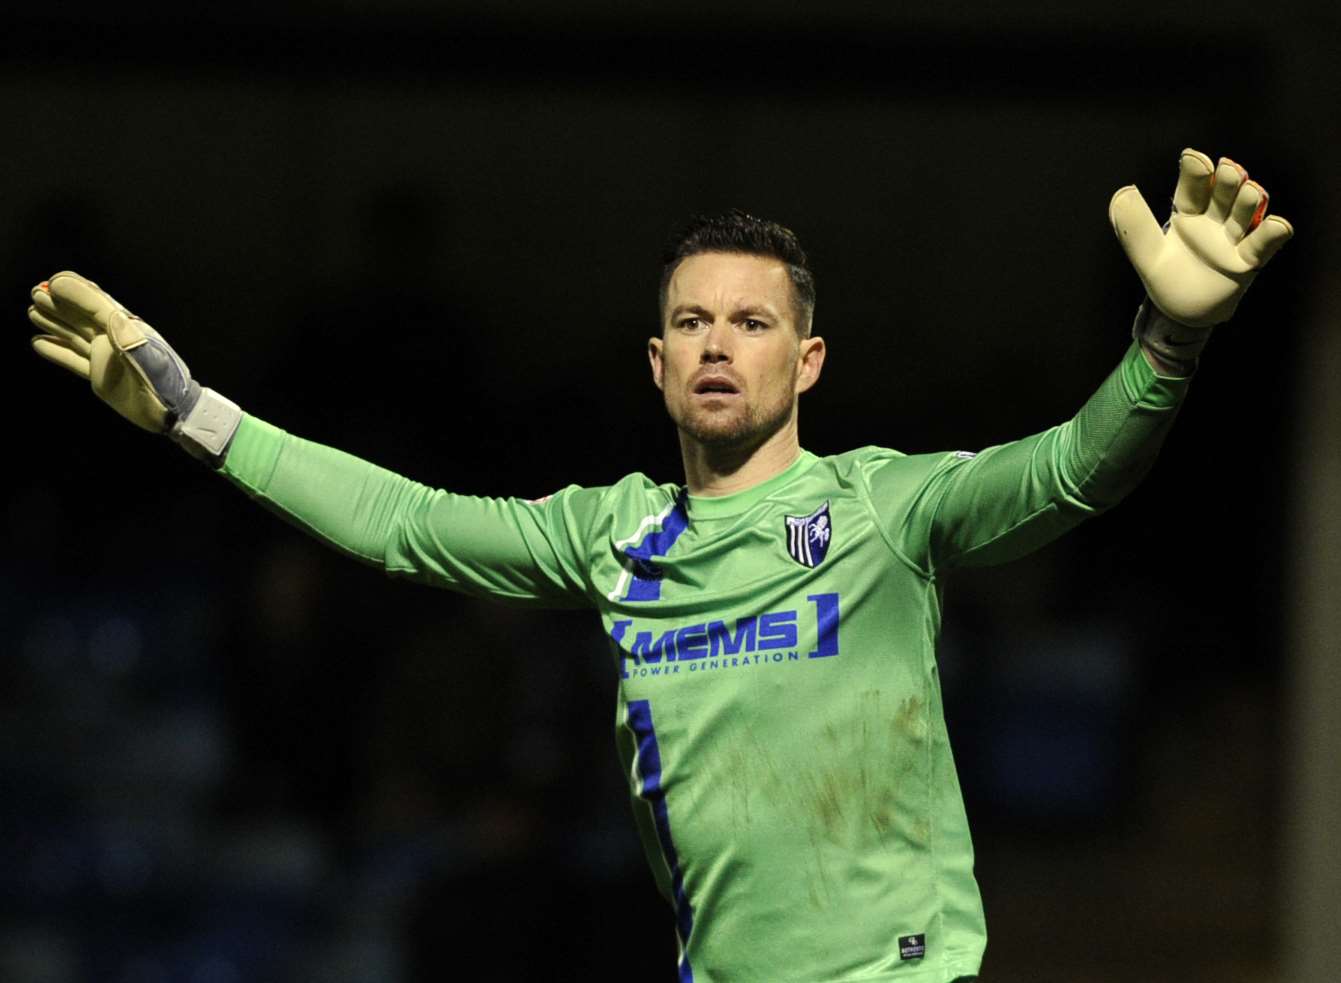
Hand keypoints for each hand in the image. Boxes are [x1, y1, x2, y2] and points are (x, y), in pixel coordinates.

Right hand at [28, 271, 239, 462]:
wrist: (172, 414)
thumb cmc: (167, 387)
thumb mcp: (153, 365)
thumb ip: (133, 344)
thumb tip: (113, 316)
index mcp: (127, 331)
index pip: (98, 306)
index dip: (77, 293)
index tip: (54, 282)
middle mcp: (113, 339)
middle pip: (81, 316)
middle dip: (59, 303)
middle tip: (35, 291)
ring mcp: (105, 356)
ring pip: (73, 334)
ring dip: (54, 322)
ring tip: (32, 311)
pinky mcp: (99, 374)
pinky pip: (72, 358)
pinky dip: (55, 350)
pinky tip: (38, 342)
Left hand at [1109, 148, 1292, 328]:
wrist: (1181, 314)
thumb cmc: (1166, 278)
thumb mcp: (1146, 254)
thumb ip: (1135, 226)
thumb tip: (1123, 192)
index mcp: (1187, 213)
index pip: (1193, 187)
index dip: (1196, 171)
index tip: (1195, 158)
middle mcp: (1213, 220)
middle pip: (1224, 193)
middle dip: (1229, 180)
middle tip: (1228, 171)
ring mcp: (1233, 239)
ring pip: (1245, 212)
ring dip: (1249, 200)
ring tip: (1249, 191)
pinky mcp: (1248, 261)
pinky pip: (1263, 245)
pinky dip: (1271, 233)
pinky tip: (1277, 224)